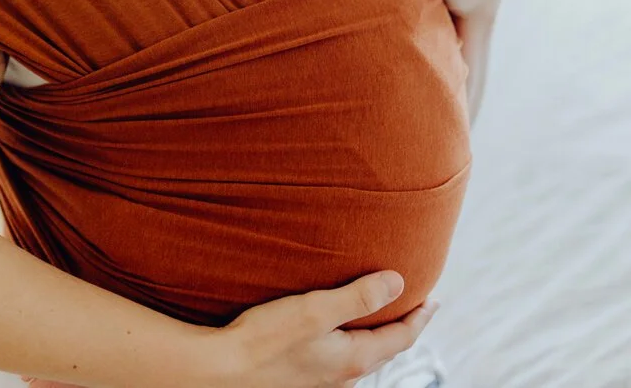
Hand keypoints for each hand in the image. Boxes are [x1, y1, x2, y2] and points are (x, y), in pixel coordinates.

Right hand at [208, 271, 438, 387]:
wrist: (225, 370)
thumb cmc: (267, 340)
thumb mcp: (317, 311)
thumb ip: (358, 297)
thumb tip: (398, 282)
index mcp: (353, 359)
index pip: (401, 338)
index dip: (420, 318)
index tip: (433, 299)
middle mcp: (344, 375)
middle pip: (386, 349)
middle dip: (403, 326)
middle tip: (414, 304)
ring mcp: (325, 379)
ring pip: (365, 354)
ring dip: (379, 333)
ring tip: (382, 312)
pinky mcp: (306, 376)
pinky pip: (345, 357)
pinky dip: (356, 339)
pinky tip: (341, 328)